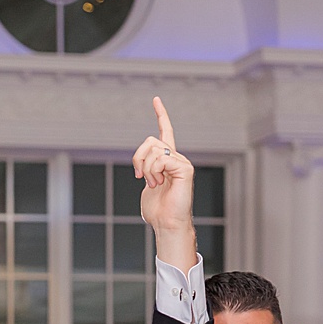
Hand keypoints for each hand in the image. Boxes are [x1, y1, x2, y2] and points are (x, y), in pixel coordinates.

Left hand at [134, 97, 196, 264]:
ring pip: (153, 149)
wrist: (167, 223)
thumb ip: (146, 169)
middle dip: (138, 159)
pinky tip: (159, 182)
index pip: (164, 132)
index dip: (161, 116)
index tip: (156, 99)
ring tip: (154, 183)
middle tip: (141, 177)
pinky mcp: (185, 168)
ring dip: (146, 169)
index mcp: (166, 160)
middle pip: (149, 141)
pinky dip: (153, 171)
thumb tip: (141, 165)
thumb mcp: (147, 184)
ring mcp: (181, 161)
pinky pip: (161, 159)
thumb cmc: (157, 210)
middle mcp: (176, 157)